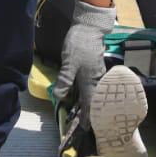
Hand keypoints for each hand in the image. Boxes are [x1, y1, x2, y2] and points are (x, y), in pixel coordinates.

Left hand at [53, 0, 115, 124]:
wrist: (89, 27)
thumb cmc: (79, 45)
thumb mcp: (69, 62)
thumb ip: (65, 80)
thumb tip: (60, 97)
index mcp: (90, 81)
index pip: (90, 104)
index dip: (89, 117)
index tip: (88, 129)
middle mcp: (95, 80)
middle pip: (93, 100)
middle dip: (90, 113)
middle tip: (88, 125)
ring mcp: (95, 74)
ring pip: (92, 93)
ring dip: (89, 103)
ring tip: (85, 114)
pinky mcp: (92, 68)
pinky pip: (90, 85)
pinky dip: (87, 93)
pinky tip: (81, 94)